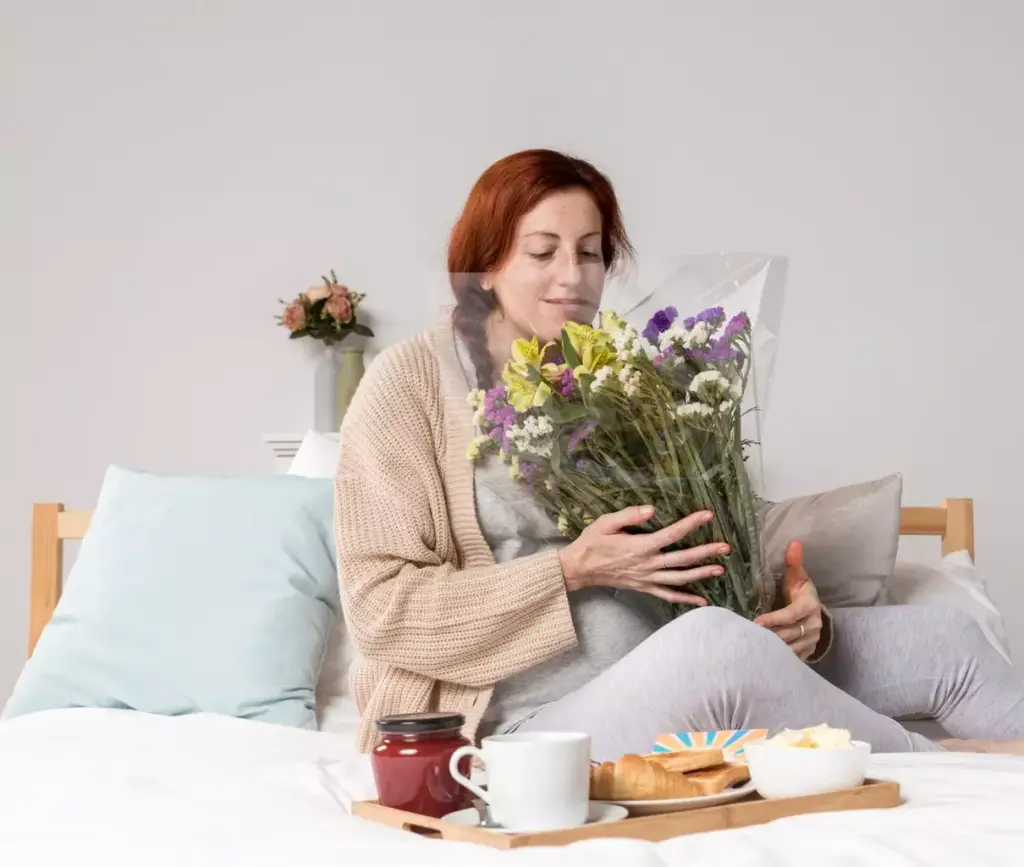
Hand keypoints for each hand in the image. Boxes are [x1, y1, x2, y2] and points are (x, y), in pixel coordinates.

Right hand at [558, 505, 726, 605]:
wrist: (580, 569)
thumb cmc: (592, 542)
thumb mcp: (606, 523)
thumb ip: (629, 515)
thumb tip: (652, 509)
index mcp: (641, 546)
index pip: (672, 534)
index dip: (691, 524)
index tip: (708, 516)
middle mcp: (648, 564)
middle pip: (683, 559)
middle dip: (706, 552)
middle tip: (725, 547)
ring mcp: (648, 579)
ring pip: (680, 578)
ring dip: (701, 574)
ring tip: (720, 569)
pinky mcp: (645, 588)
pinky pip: (669, 595)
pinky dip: (686, 599)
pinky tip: (702, 600)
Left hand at [754, 540, 823, 659]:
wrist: (814, 611)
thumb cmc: (800, 591)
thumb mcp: (797, 577)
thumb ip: (793, 562)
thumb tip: (794, 541)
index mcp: (810, 606)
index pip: (791, 615)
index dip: (774, 619)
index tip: (756, 622)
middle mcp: (813, 626)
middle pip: (788, 634)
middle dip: (769, 636)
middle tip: (747, 636)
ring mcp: (811, 641)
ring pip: (789, 648)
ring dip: (771, 649)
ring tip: (751, 647)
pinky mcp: (807, 651)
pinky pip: (792, 658)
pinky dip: (777, 658)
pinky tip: (761, 657)